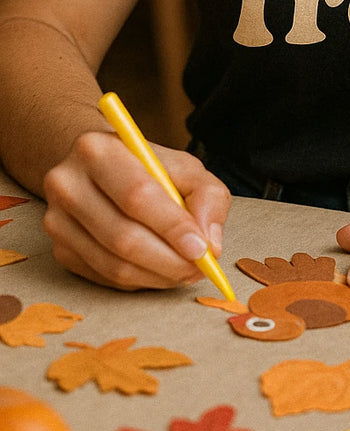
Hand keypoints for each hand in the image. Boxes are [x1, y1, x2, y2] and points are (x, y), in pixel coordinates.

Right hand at [42, 131, 230, 290]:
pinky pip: (105, 277)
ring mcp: (58, 220)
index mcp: (97, 150)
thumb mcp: (183, 166)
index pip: (137, 195)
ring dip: (157, 276)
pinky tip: (158, 270)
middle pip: (122, 236)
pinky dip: (139, 280)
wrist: (96, 167)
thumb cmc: (146, 166)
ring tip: (185, 271)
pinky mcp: (60, 249)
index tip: (202, 249)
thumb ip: (206, 196)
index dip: (172, 226)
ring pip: (113, 264)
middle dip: (168, 260)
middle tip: (199, 268)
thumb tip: (210, 243)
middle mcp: (67, 184)